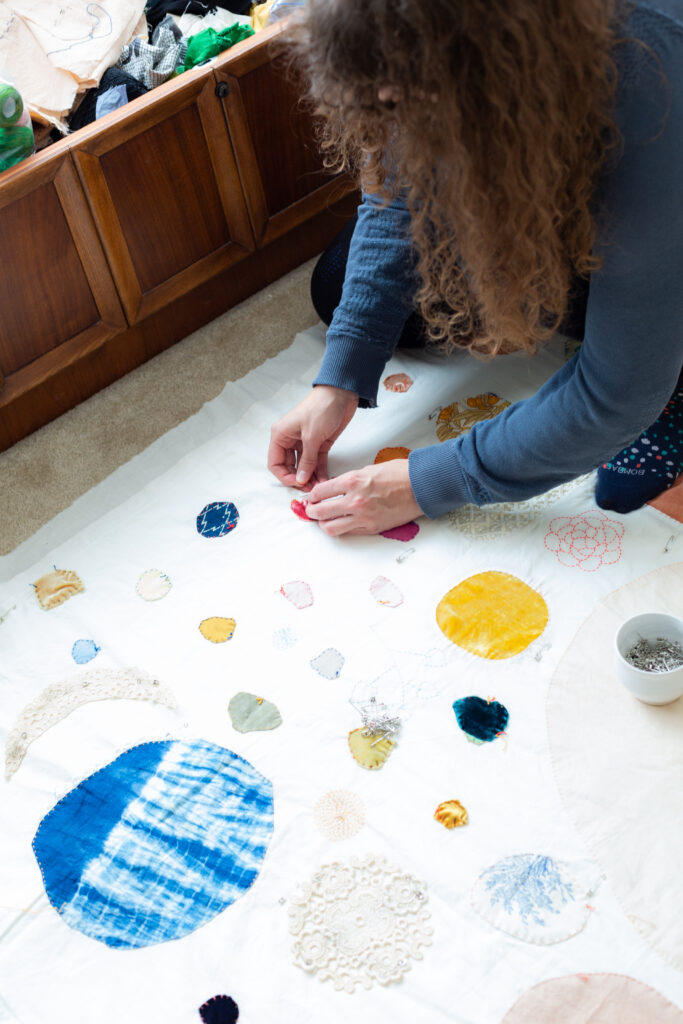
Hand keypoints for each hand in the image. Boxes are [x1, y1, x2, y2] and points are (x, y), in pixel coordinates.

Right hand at [268, 386, 358, 490]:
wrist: (341, 394)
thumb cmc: (321, 407)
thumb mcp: (312, 436)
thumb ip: (306, 460)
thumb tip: (300, 479)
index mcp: (281, 435)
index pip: (275, 463)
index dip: (284, 476)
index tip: (297, 484)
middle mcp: (290, 440)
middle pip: (289, 467)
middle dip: (298, 479)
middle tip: (310, 489)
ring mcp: (305, 443)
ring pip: (303, 467)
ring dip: (310, 478)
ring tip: (319, 488)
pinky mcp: (319, 444)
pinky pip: (316, 462)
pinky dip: (319, 472)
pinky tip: (324, 481)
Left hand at [304, 458, 422, 535]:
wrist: (421, 486)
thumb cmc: (399, 474)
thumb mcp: (369, 469)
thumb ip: (350, 480)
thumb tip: (336, 489)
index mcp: (353, 481)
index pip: (321, 491)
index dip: (312, 496)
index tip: (312, 497)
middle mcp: (355, 500)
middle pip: (320, 512)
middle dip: (312, 512)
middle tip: (312, 511)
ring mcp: (363, 517)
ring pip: (331, 528)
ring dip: (324, 524)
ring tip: (324, 520)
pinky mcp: (372, 528)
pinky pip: (349, 532)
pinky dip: (342, 528)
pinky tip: (342, 523)